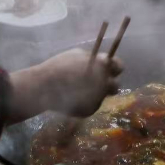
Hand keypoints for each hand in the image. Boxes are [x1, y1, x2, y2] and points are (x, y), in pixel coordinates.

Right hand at [8, 48, 123, 121]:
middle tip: (95, 84)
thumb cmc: (59, 66)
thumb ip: (93, 58)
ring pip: (101, 97)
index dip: (114, 69)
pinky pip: (91, 106)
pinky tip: (71, 100)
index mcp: (103, 66)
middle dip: (107, 85)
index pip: (119, 66)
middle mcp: (105, 82)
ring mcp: (99, 97)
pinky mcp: (90, 110)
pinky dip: (84, 103)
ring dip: (95, 94)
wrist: (45, 87)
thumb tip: (100, 60)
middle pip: (115, 86)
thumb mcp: (77, 55)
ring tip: (77, 92)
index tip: (107, 70)